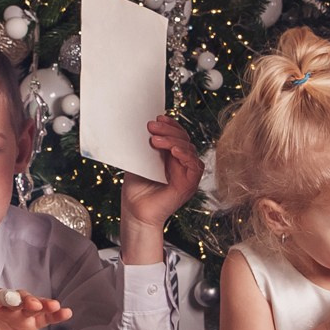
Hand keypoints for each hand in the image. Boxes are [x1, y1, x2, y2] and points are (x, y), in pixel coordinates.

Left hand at [0, 287, 71, 329]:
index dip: (6, 297)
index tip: (12, 299)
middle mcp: (8, 303)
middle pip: (20, 298)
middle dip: (28, 300)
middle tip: (35, 304)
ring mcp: (20, 312)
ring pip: (35, 306)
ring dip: (45, 305)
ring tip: (55, 306)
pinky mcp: (30, 323)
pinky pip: (44, 319)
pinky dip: (55, 316)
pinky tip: (65, 313)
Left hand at [121, 117, 204, 233]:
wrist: (135, 211)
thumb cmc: (136, 189)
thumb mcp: (140, 160)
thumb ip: (146, 146)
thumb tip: (147, 127)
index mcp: (172, 157)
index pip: (178, 135)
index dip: (170, 125)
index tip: (157, 118)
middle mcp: (182, 164)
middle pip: (184, 139)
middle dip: (168, 130)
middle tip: (152, 126)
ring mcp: (187, 174)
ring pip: (189, 149)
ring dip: (174, 141)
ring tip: (156, 140)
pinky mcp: (189, 185)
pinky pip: (194, 167)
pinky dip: (186, 156)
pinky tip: (174, 151)